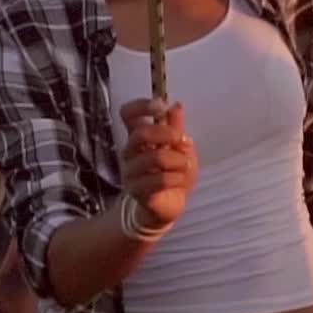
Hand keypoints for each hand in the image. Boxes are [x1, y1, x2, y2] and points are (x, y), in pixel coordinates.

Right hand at [118, 99, 197, 230]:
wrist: (168, 206)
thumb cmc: (173, 173)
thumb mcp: (181, 148)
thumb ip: (177, 127)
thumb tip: (176, 105)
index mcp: (139, 137)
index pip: (127, 114)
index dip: (142, 106)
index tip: (162, 107)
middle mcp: (131, 152)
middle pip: (140, 133)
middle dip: (166, 134)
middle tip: (181, 141)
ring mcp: (132, 173)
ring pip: (153, 157)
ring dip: (177, 160)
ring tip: (185, 166)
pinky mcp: (138, 192)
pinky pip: (157, 180)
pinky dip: (175, 178)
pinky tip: (179, 180)